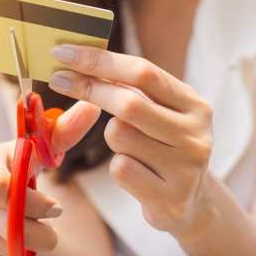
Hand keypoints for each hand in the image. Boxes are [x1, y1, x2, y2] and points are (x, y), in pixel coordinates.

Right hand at [0, 100, 100, 255]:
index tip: (55, 209)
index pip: (2, 189)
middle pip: (1, 221)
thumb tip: (92, 107)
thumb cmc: (16, 173)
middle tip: (48, 234)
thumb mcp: (40, 157)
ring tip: (17, 231)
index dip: (33, 206)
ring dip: (16, 246)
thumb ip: (63, 135)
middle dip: (36, 233)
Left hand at [49, 44, 214, 238]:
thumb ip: (133, 88)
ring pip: (119, 136)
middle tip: (59, 79)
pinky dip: (118, 168)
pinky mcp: (170, 198)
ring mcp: (186, 168)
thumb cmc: (164, 148)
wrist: (190, 204)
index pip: (144, 73)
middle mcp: (196, 134)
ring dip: (111, 137)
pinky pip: (120, 169)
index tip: (64, 51)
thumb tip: (80, 57)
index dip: (100, 60)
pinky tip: (137, 175)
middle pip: (129, 103)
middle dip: (90, 88)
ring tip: (132, 149)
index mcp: (196, 105)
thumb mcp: (162, 114)